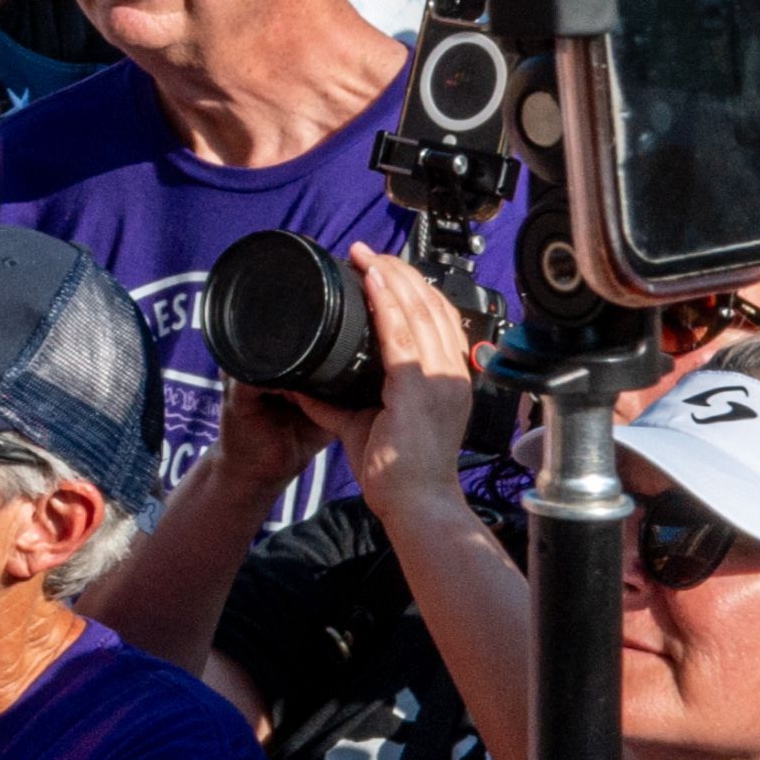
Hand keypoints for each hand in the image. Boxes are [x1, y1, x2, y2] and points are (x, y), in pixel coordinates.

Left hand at [317, 245, 482, 490]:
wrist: (416, 506)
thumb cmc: (401, 475)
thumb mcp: (368, 425)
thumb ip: (340, 401)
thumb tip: (308, 380)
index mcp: (448, 380)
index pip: (438, 321)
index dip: (414, 291)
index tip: (385, 271)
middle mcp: (451, 373)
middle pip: (432, 306)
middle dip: (400, 274)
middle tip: (369, 253)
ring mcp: (440, 378)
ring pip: (418, 310)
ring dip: (391, 277)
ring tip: (366, 256)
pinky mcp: (419, 386)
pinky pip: (401, 332)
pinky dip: (385, 300)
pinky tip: (370, 281)